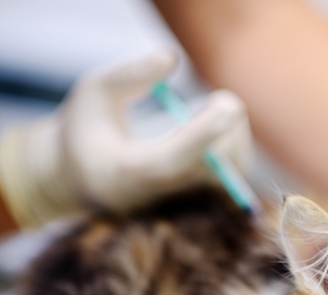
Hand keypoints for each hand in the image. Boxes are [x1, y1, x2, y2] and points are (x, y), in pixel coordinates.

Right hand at [0, 50, 251, 227]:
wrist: (90, 182)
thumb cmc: (90, 132)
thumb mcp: (93, 94)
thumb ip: (128, 75)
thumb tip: (171, 58)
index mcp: (127, 175)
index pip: (173, 161)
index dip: (202, 135)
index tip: (225, 106)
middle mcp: (159, 196)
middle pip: (211, 169)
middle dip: (224, 128)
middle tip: (222, 99)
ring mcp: (182, 204)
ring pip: (231, 173)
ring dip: (233, 133)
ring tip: (216, 111)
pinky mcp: (202, 202)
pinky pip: (236, 175)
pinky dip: (236, 143)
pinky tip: (220, 126)